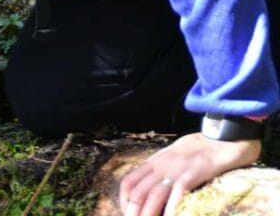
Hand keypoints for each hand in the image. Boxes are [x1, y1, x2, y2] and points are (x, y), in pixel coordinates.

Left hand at [118, 132, 259, 215]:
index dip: (124, 200)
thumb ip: (159, 172)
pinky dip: (172, 208)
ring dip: (148, 213)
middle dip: (134, 211)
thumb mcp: (172, 159)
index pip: (129, 182)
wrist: (221, 137)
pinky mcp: (195, 172)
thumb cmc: (198, 151)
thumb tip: (150, 195)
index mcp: (154, 162)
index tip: (128, 212)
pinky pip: (178, 191)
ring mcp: (177, 169)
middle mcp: (161, 165)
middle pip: (139, 192)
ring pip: (154, 195)